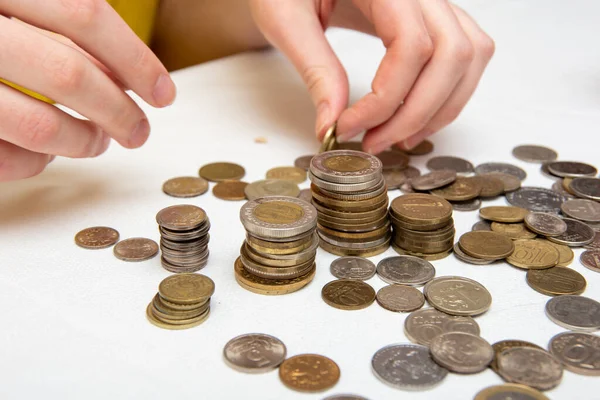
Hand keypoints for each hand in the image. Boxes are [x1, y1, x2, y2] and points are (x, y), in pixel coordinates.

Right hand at [0, 0, 175, 180]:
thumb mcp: (19, 10)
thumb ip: (65, 31)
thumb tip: (127, 74)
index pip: (83, 15)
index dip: (134, 59)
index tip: (162, 92)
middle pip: (69, 75)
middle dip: (118, 111)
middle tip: (138, 130)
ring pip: (40, 126)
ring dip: (84, 142)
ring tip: (97, 140)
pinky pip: (8, 160)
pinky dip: (39, 162)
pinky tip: (50, 152)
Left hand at [250, 0, 493, 152]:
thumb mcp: (285, 19)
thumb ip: (314, 69)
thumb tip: (331, 125)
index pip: (411, 46)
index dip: (384, 100)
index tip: (346, 128)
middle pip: (452, 55)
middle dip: (416, 113)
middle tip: (374, 143)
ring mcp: (434, 0)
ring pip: (469, 56)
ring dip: (439, 108)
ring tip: (398, 139)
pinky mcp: (434, 16)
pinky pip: (466, 53)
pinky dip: (449, 93)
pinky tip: (416, 117)